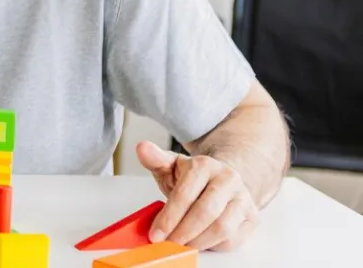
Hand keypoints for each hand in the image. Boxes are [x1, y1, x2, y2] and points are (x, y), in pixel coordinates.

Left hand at [136, 141, 258, 250]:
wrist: (221, 182)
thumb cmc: (192, 178)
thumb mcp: (171, 166)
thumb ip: (155, 159)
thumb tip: (142, 148)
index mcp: (205, 165)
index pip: (185, 194)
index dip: (169, 217)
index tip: (156, 234)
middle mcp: (228, 179)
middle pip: (205, 212)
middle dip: (183, 232)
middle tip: (168, 243)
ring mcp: (243, 198)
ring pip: (222, 227)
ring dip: (198, 241)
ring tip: (182, 245)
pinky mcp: (252, 217)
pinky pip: (234, 238)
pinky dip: (214, 246)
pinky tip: (199, 243)